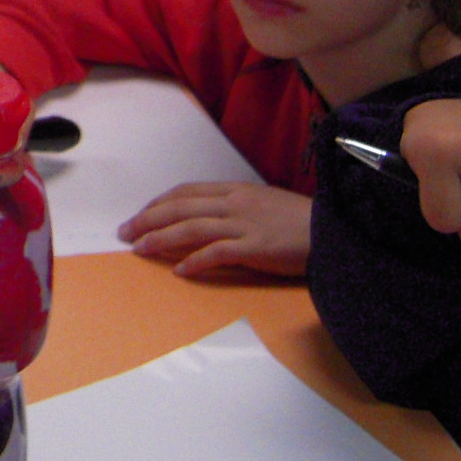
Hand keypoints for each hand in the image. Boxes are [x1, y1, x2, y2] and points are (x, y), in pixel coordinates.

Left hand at [120, 182, 312, 277]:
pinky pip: (218, 253)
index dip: (158, 203)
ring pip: (192, 227)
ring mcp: (245, 224)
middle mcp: (235, 203)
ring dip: (161, 238)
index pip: (186, 192)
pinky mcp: (257, 248)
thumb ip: (234, 208)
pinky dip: (196, 260)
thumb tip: (206, 218)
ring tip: (139, 249)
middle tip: (125, 233)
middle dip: (148, 219)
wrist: (335, 230)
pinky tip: (179, 270)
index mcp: (235, 190)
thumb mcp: (262, 203)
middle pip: (180, 207)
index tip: (139, 215)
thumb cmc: (298, 221)